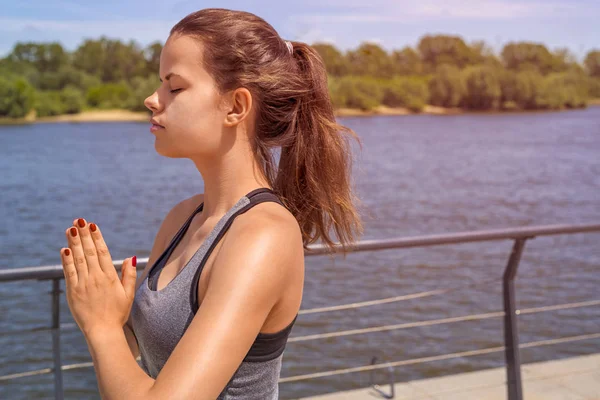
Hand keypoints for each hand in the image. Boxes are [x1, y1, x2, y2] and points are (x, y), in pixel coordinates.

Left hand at [60, 218, 137, 336]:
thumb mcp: (128, 294)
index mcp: (110, 277)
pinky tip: (65, 249)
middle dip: (83, 234)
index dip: (97, 237)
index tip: (92, 225)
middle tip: (79, 220)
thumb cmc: (117, 314)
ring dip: (74, 242)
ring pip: (79, 258)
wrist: (103, 331)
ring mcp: (83, 284)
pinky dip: (66, 260)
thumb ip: (129, 275)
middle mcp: (96, 278)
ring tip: (70, 229)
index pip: (103, 252)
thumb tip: (130, 257)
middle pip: (90, 251)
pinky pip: (69, 272)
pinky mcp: (73, 292)